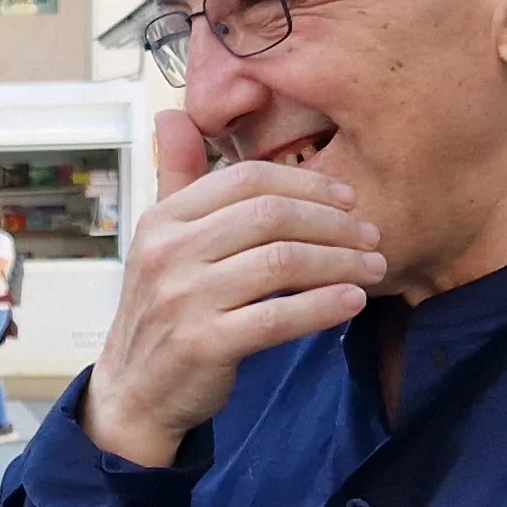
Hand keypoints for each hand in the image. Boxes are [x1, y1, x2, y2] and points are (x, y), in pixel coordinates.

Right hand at [80, 110, 386, 466]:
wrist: (133, 392)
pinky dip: (322, 307)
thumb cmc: (163, 311)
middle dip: (333, 222)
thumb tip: (174, 115)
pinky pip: (277, 317)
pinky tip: (352, 303)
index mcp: (163, 219)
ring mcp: (183, 299)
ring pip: (282, 263)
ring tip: (373, 269)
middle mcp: (168, 253)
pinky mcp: (203, 344)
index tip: (348, 197)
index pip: (246, 179)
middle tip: (372, 235)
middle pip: (270, 215)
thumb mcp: (161, 242)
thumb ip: (178, 180)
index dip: (306, 183)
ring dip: (339, 263)